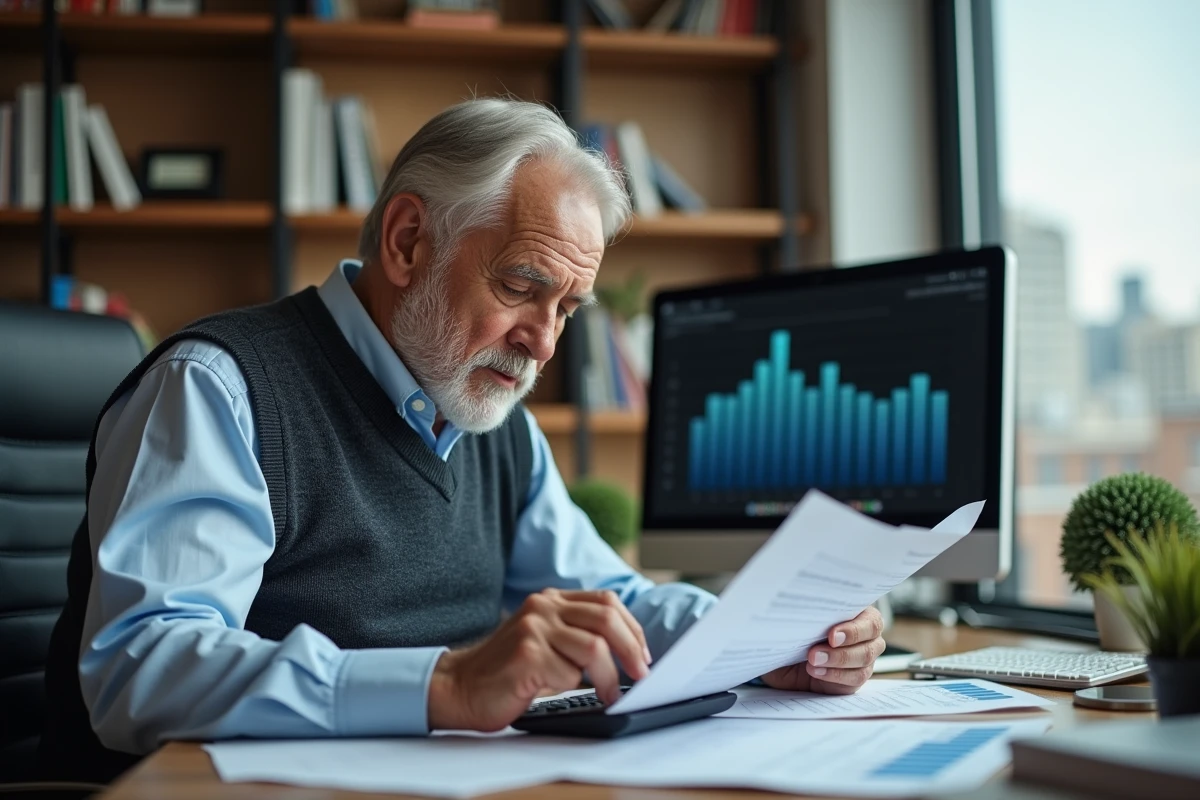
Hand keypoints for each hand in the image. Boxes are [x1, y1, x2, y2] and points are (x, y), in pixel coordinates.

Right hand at [427, 588, 651, 731]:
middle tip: (641, 675)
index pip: (606, 602)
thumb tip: (630, 653)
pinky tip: (563, 694)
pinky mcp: (526, 655)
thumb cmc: (508, 672)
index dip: (632, 629)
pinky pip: (568, 673)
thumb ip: (577, 635)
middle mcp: (542, 607)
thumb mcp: (546, 642)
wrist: (460, 688)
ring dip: (609, 678)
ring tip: (609, 695)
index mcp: (550, 600)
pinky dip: (574, 688)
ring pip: (594, 647)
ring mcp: (533, 628)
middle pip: (606, 619)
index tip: (643, 655)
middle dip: (631, 650)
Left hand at [760, 606, 884, 694]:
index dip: (854, 629)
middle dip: (843, 648)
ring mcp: (863, 656)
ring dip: (837, 661)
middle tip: (815, 652)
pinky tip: (815, 671)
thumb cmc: (796, 630)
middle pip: (872, 643)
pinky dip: (835, 675)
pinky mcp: (855, 676)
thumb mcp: (799, 619)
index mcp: (859, 612)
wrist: (785, 657)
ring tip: (812, 661)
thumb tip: (800, 607)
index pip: (871, 620)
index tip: (831, 635)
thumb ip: (809, 613)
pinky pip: (855, 678)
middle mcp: (866, 634)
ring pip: (864, 660)